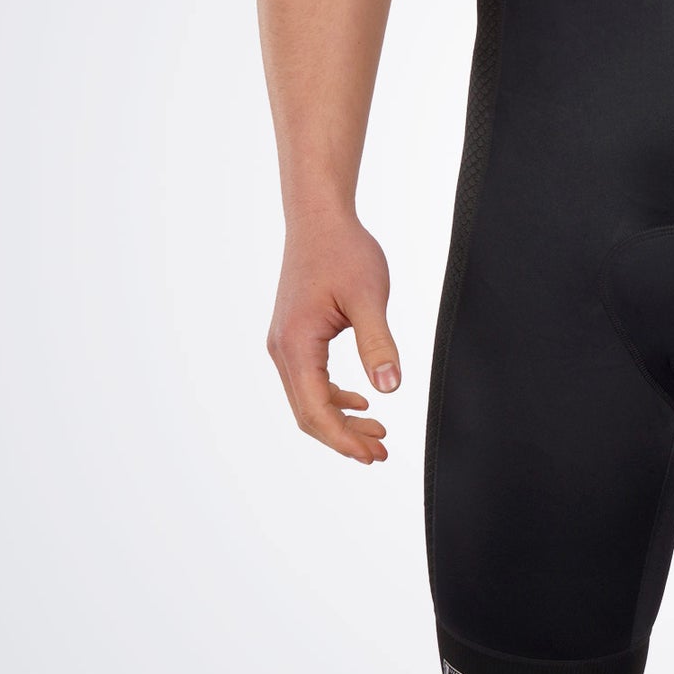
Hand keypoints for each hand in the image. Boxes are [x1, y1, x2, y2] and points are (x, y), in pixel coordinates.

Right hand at [266, 211, 399, 463]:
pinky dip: (333, 396)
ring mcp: (285, 343)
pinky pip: (310, 379)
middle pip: (307, 412)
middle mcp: (282, 349)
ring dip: (340, 418)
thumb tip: (390, 387)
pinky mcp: (295, 335)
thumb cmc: (343, 251)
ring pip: (308, 398)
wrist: (318, 219)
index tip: (374, 453)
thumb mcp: (369, 297)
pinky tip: (361, 399)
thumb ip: (379, 344)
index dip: (344, 438)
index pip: (315, 410)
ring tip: (377, 432)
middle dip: (343, 436)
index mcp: (296, 344)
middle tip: (381, 452)